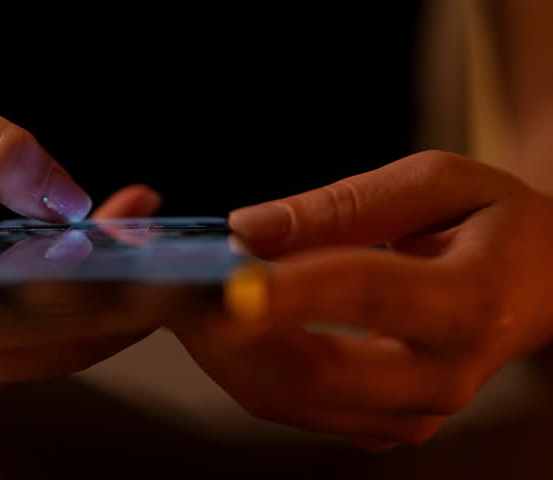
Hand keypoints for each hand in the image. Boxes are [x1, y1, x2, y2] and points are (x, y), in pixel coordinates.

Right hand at [0, 84, 160, 397]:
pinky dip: (95, 321)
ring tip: (152, 251)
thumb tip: (69, 205)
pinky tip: (124, 277)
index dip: (36, 287)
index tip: (96, 249)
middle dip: (106, 292)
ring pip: (47, 353)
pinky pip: (46, 357)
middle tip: (162, 246)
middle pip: (24, 334)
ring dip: (113, 309)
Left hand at [171, 151, 552, 448]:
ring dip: (225, 351)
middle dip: (234, 332)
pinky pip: (298, 407)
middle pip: (320, 372)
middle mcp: (446, 377)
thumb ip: (344, 206)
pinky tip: (222, 325)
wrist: (537, 284)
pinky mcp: (387, 425)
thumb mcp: (435, 183)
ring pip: (295, 399)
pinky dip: (248, 366)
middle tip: (174, 286)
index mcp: (473, 303)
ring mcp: (417, 413)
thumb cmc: (489, 221)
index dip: (293, 287)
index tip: (229, 275)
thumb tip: (250, 228)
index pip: (370, 295)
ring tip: (183, 297)